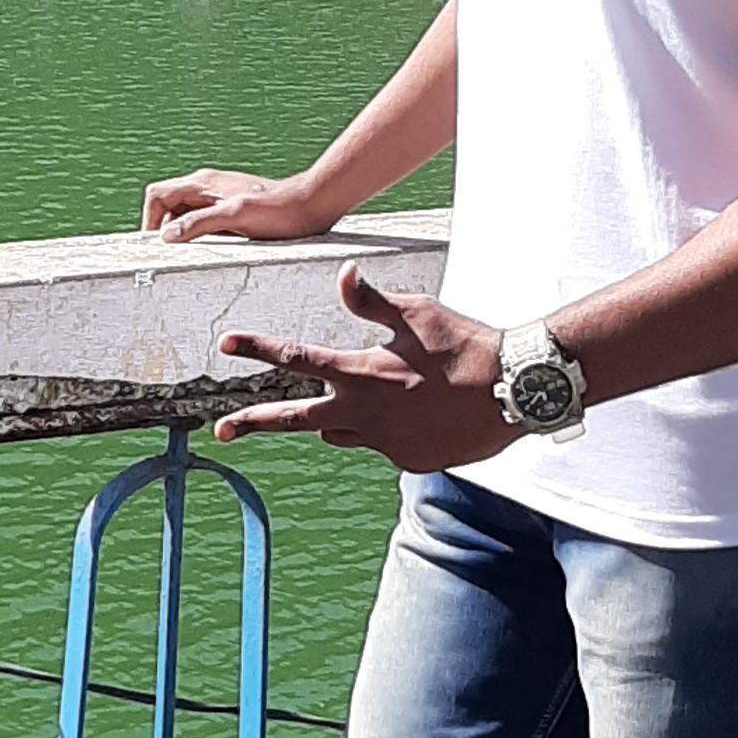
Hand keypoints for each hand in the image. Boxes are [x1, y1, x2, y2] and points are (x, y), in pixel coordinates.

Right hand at [142, 166, 336, 245]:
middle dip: (164, 230)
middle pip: (167, 206)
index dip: (150, 220)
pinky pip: (203, 223)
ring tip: (194, 257)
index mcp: (203, 184)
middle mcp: (207, 188)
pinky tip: (215, 254)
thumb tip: (166, 237)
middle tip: (173, 257)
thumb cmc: (278, 210)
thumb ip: (199, 223)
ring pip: (185, 216)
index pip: (157, 195)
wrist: (312, 205)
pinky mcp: (231, 212)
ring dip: (184, 236)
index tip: (158, 246)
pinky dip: (200, 238)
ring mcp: (219, 199)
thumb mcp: (236, 217)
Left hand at [213, 264, 509, 468]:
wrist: (513, 392)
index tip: (226, 345)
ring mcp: (384, 443)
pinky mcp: (407, 461)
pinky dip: (389, 429)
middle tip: (224, 429)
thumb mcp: (416, 313)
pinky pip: (383, 445)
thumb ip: (370, 302)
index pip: (296, 359)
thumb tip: (342, 275)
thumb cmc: (465, 346)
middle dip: (255, 422)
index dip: (257, 349)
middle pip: (294, 418)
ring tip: (374, 397)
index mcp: (361, 373)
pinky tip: (422, 412)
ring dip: (339, 417)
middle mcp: (364, 414)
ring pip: (340, 432)